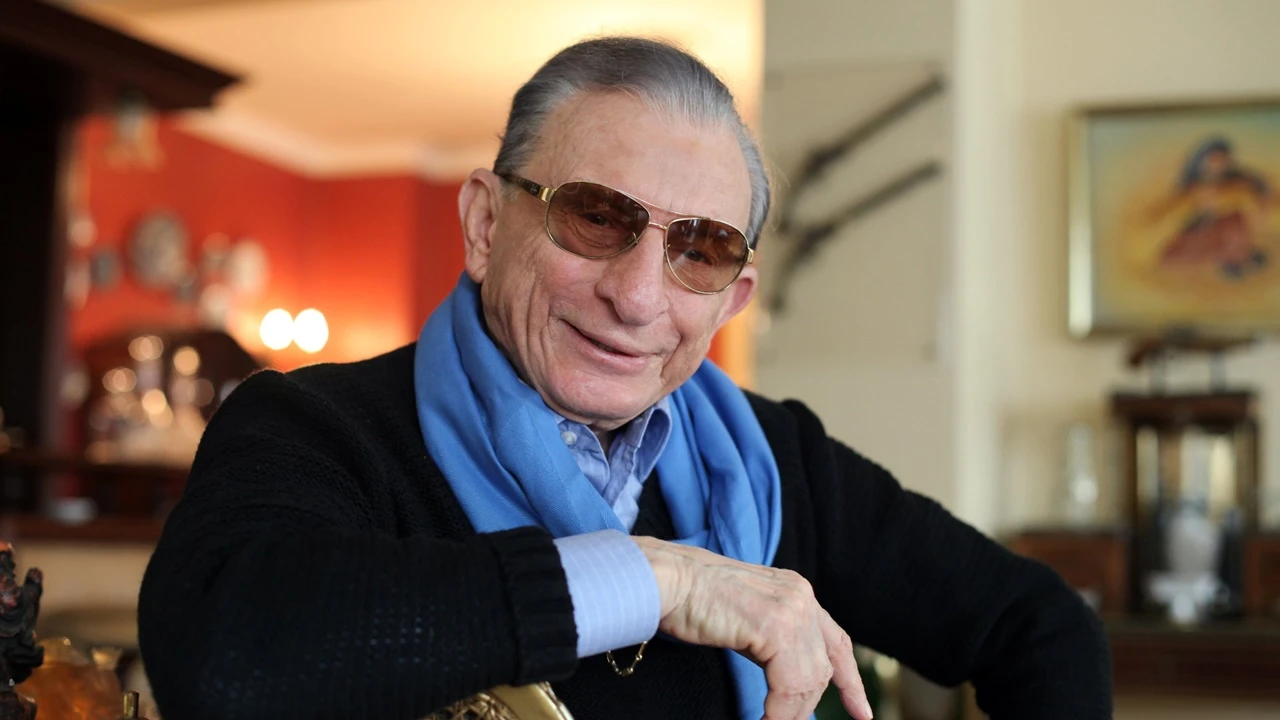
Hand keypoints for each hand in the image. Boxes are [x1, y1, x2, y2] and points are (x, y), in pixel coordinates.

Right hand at [633, 537, 871, 719]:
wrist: (665, 580)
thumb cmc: (690, 600)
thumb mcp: (746, 616)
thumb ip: (772, 640)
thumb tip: (787, 682)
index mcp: (796, 590)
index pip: (837, 641)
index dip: (850, 681)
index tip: (861, 712)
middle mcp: (801, 595)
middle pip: (822, 668)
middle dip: (805, 706)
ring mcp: (791, 609)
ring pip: (808, 681)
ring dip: (789, 713)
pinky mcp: (775, 626)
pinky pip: (789, 685)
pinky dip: (779, 712)